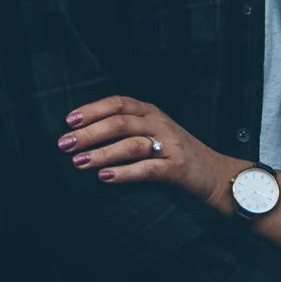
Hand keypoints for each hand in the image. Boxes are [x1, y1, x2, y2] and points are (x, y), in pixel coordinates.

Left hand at [55, 95, 233, 211]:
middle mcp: (160, 123)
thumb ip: (126, 129)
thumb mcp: (153, 133)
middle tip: (64, 144)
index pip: (118, 103)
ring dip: (102, 153)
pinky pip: (147, 169)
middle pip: (120, 122)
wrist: (216, 174)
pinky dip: (124, 173)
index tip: (69, 121)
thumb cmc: (175, 154)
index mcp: (151, 112)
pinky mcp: (178, 168)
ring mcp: (170, 145)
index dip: (92, 110)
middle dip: (89, 133)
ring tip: (79, 162)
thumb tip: (84, 134)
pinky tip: (105, 177)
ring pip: (131, 144)